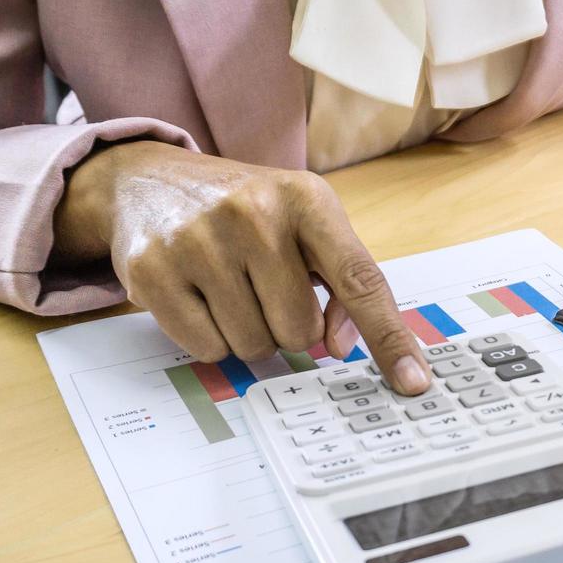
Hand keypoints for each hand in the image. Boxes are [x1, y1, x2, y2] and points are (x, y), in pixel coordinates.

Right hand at [53, 142, 431, 392]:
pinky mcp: (153, 271)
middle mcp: (253, 212)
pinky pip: (206, 349)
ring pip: (253, 345)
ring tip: (227, 287)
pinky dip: (209, 338)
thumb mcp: (302, 223)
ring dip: (247, 333)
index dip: (389, 337)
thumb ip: (340, 282)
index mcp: (306, 198)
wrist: (147, 180)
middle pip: (300, 331)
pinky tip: (197, 295)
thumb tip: (341, 347)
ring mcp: (198, 240)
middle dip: (287, 326)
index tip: (414, 382)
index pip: (360, 279)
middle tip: (263, 289)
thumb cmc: (243, 210)